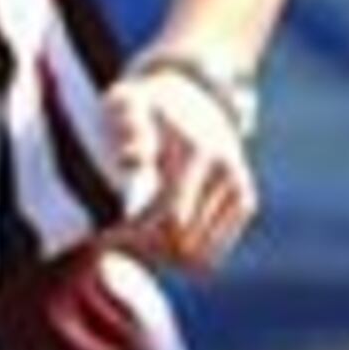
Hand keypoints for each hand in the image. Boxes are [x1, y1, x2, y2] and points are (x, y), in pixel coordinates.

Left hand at [103, 60, 259, 274]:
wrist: (190, 92)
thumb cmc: (145, 103)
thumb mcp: (129, 102)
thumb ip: (129, 125)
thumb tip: (132, 160)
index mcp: (199, 152)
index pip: (169, 218)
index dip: (134, 236)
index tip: (104, 237)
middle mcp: (226, 172)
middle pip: (184, 242)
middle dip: (146, 250)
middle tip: (113, 241)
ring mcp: (238, 187)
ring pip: (200, 256)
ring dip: (165, 257)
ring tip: (132, 241)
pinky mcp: (244, 200)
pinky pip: (213, 253)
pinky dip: (187, 257)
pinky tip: (158, 244)